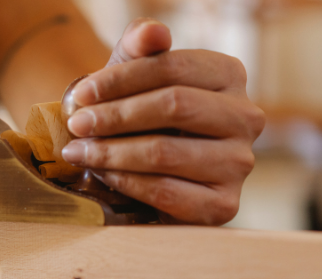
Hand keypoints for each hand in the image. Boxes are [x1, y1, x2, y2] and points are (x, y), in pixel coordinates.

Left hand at [61, 18, 264, 224]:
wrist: (142, 167)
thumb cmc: (137, 114)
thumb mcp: (132, 76)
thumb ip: (138, 46)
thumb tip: (153, 31)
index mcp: (228, 75)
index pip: (173, 67)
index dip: (121, 79)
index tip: (81, 93)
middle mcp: (245, 117)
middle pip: (173, 105)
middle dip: (114, 116)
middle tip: (75, 125)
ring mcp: (239, 163)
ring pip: (165, 152)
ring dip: (111, 152)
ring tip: (78, 152)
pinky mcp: (223, 205)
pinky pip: (165, 191)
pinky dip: (125, 182)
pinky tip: (102, 174)